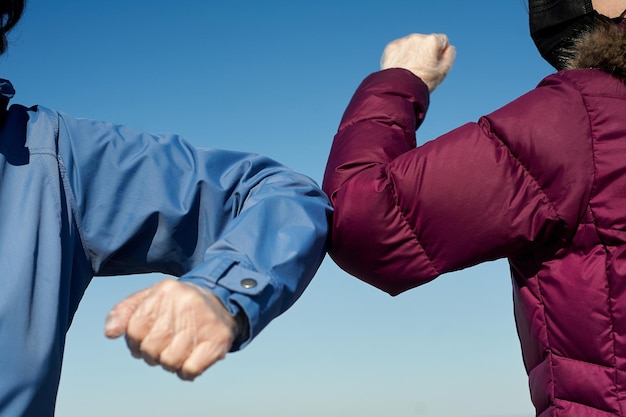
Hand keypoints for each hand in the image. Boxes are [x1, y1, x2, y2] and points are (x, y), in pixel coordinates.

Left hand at [104, 278, 237, 380]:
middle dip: (153, 354)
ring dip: (170, 363)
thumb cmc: (178, 304)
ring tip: (178, 351)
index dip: (136, 342)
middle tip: (164, 346)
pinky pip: (190, 370)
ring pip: (169, 362)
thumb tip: (110, 333)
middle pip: (151, 349)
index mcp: (164, 291)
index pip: (134, 330)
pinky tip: (190, 359)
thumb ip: (125, 312)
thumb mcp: (151, 298)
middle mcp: (184, 303)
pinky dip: (186, 372)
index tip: (147, 338)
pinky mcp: (218, 339)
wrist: (222, 300)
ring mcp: (203, 321)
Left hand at [381, 33, 455, 91]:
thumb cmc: (423, 82)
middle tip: (421, 70)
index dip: (440, 54)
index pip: (442, 41)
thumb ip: (450, 55)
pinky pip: (399, 49)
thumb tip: (449, 47)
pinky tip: (401, 68)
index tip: (433, 65)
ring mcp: (403, 41)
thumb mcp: (443, 71)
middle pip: (426, 43)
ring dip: (412, 53)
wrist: (399, 89)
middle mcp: (417, 37)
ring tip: (410, 70)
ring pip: (412, 45)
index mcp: (432, 41)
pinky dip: (400, 56)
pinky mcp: (391, 47)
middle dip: (425, 53)